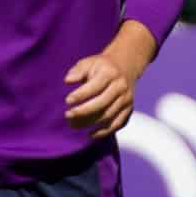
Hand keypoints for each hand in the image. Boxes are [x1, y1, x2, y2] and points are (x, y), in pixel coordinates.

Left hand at [64, 22, 155, 138]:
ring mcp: (126, 99)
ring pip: (108, 115)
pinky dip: (104, 131)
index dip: (81, 95)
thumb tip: (67, 80)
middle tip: (68, 116)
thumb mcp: (89, 62)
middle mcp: (120, 86)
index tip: (67, 101)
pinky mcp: (129, 109)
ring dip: (90, 123)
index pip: (95, 86)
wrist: (125, 66)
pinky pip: (117, 124)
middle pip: (102, 103)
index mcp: (110, 73)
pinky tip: (91, 134)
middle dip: (83, 112)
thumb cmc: (101, 66)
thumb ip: (78, 71)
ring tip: (74, 125)